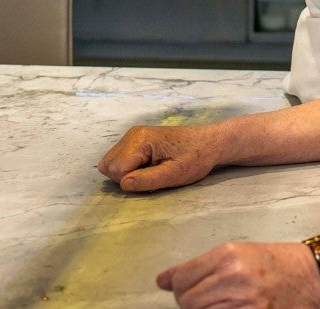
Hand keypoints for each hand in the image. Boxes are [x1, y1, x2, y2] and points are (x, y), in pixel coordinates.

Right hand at [97, 124, 221, 192]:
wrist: (210, 142)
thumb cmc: (196, 157)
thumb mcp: (175, 174)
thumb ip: (147, 180)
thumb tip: (123, 184)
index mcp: (140, 139)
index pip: (115, 169)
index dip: (131, 180)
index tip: (153, 177)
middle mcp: (132, 134)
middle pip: (108, 165)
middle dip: (124, 177)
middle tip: (151, 175)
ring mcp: (133, 135)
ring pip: (111, 162)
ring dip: (127, 172)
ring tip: (152, 170)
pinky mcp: (136, 140)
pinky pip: (120, 159)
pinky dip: (130, 167)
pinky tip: (150, 165)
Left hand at [157, 241, 319, 308]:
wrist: (316, 275)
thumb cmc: (278, 263)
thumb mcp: (240, 253)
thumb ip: (200, 266)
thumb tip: (162, 280)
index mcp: (227, 255)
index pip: (181, 279)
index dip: (179, 287)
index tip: (187, 289)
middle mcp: (232, 277)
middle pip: (187, 302)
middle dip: (192, 303)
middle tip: (209, 299)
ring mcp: (243, 302)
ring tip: (223, 304)